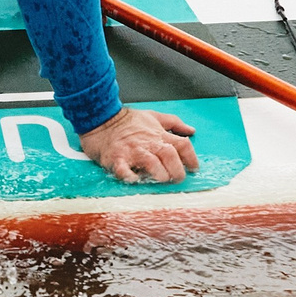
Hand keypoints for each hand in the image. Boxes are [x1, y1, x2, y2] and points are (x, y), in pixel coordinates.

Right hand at [79, 107, 198, 183]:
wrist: (100, 118)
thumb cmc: (127, 120)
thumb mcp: (153, 116)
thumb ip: (174, 123)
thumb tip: (191, 130)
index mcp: (158, 134)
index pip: (182, 144)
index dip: (192, 158)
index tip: (194, 168)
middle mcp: (148, 143)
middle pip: (170, 155)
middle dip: (177, 170)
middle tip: (177, 178)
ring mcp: (132, 151)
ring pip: (151, 163)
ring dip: (159, 174)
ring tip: (160, 180)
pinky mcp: (116, 158)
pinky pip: (123, 170)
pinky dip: (130, 177)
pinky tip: (134, 180)